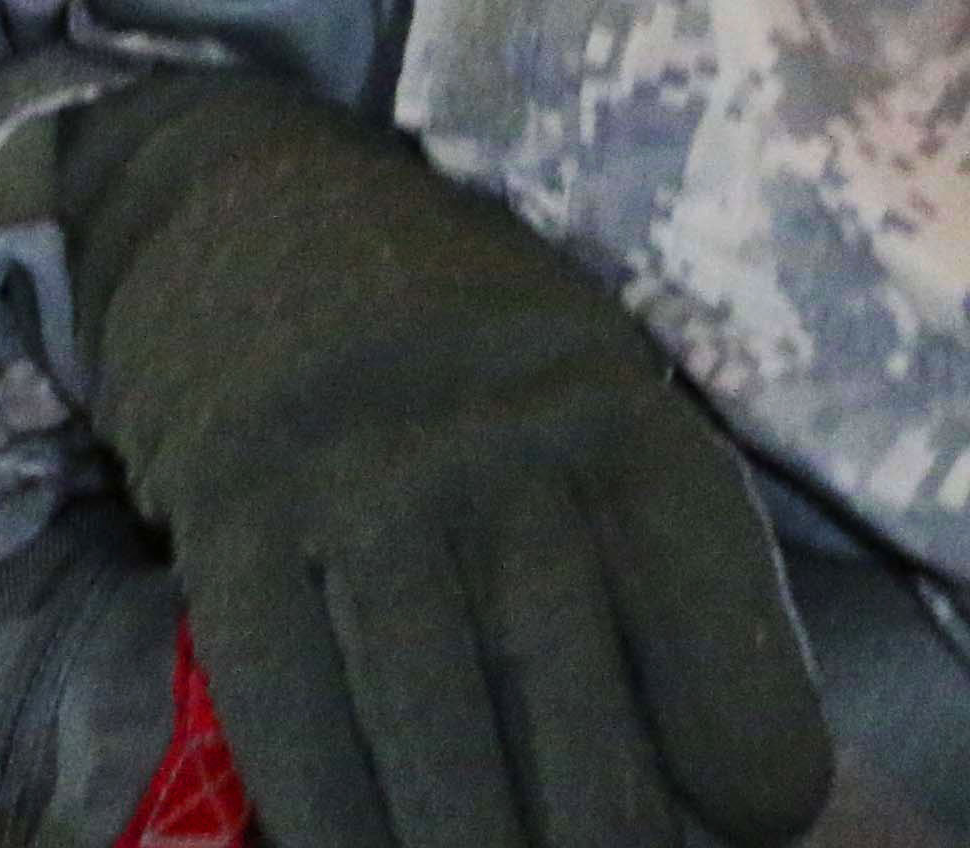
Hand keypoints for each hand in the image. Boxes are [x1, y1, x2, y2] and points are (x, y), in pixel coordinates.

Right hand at [64, 77, 828, 847]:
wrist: (240, 188)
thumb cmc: (447, 329)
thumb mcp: (592, 392)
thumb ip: (653, 568)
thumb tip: (710, 800)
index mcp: (629, 423)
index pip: (731, 685)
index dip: (741, 795)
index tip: (713, 817)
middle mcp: (503, 448)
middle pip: (587, 750)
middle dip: (597, 847)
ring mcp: (356, 476)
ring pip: (439, 755)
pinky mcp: (227, 507)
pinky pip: (293, 722)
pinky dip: (335, 821)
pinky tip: (360, 840)